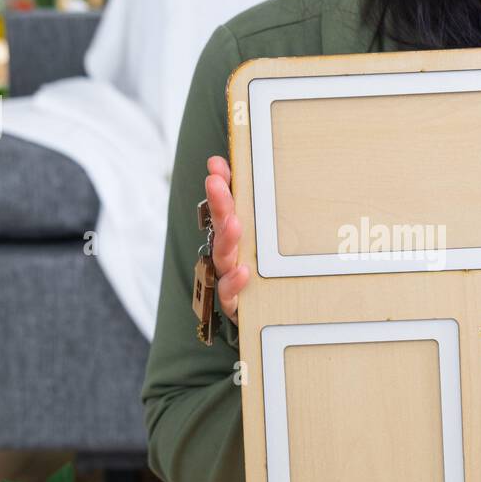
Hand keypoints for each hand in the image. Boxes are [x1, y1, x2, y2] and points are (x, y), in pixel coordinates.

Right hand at [204, 156, 248, 323]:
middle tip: (216, 184)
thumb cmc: (259, 272)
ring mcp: (228, 276)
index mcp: (232, 234)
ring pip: (223, 256)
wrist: (261, 316)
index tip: (216, 165)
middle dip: (218, 203)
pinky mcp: (234, 303)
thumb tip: (247, 176)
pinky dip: (234, 282)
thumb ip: (256, 211)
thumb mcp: (264, 240)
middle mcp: (226, 253)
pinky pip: (231, 293)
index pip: (223, 204)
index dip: (220, 184)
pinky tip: (243, 271)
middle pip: (220, 225)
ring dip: (227, 238)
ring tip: (233, 223)